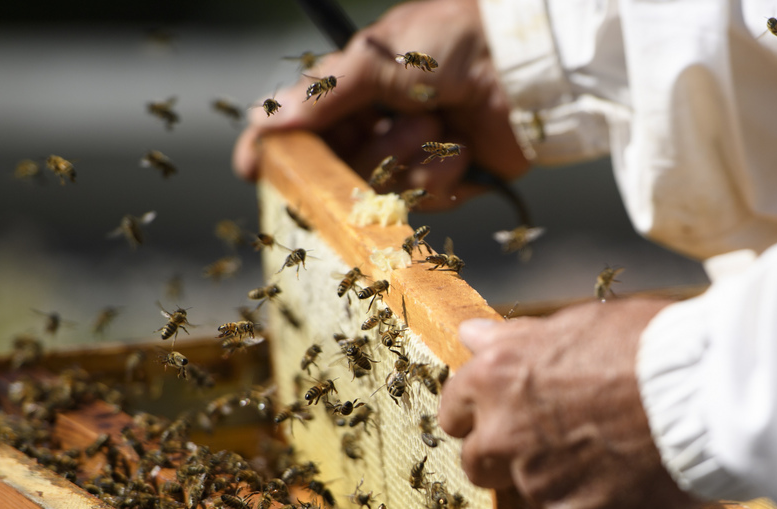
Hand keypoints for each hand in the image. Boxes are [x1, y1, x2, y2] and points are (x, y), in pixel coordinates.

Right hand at [232, 0, 529, 209]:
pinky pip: (423, 199)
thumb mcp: (377, 59)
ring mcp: (414, 153)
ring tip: (438, 122)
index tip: (250, 168)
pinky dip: (441, 172)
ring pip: (379, 188)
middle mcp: (380, 122)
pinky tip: (461, 146)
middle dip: (367, 151)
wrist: (526, 61)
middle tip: (392, 128)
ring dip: (408, 156)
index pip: (303, 125)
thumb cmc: (450, 41)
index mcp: (357, 88)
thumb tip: (262, 121)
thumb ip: (321, 95)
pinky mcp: (448, 179)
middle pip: (339, 167)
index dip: (276, 148)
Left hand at [438, 299, 702, 508]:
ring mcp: (539, 484)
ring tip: (612, 451)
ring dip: (559, 479)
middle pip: (478, 463)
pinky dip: (600, 506)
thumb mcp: (575, 324)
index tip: (495, 416)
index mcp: (495, 380)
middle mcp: (504, 436)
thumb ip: (516, 339)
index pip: (453, 410)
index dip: (475, 414)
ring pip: (534, 492)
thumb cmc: (646, 348)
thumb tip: (472, 334)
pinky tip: (633, 478)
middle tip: (549, 442)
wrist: (707, 395)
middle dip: (502, 457)